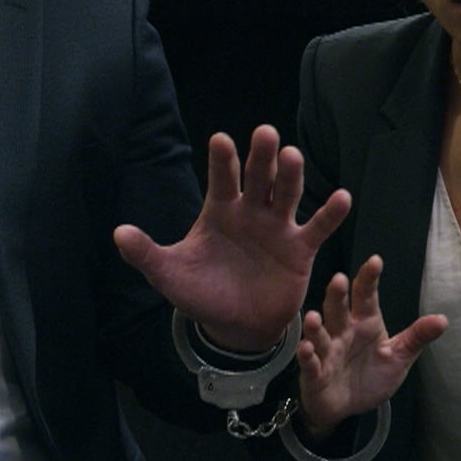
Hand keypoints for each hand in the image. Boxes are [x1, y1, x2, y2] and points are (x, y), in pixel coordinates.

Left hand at [116, 125, 350, 352]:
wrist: (234, 327)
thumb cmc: (201, 293)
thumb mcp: (169, 275)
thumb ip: (147, 253)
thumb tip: (119, 233)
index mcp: (219, 210)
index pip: (222, 179)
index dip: (223, 161)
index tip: (221, 140)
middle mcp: (251, 211)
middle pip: (259, 177)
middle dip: (262, 157)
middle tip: (265, 134)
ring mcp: (278, 227)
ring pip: (286, 195)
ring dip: (292, 176)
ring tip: (293, 157)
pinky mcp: (300, 249)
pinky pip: (317, 228)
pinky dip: (330, 214)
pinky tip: (342, 198)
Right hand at [296, 256, 446, 439]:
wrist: (347, 408)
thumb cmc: (371, 376)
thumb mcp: (399, 357)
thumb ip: (417, 337)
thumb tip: (443, 319)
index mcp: (365, 324)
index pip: (366, 297)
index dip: (369, 279)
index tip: (375, 261)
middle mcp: (343, 333)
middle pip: (338, 310)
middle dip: (337, 295)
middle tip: (339, 279)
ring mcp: (327, 352)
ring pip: (320, 335)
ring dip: (316, 326)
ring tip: (314, 316)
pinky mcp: (315, 374)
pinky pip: (310, 363)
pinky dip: (307, 356)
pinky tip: (306, 348)